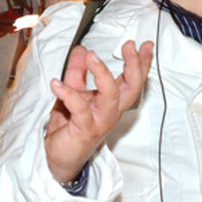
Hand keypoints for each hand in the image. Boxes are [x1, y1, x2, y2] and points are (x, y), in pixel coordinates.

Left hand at [44, 40, 152, 182]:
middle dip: (134, 65)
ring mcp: (100, 121)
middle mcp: (111, 111)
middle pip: (132, 87)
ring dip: (103, 74)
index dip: (141, 63)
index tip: (146, 45)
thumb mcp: (73, 92)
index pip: (132, 80)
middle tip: (129, 46)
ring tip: (91, 56)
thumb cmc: (70, 125)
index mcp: (112, 101)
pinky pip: (80, 109)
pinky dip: (68, 94)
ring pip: (111, 96)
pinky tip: (56, 84)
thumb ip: (77, 71)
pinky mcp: (85, 130)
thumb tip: (81, 49)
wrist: (58, 156)